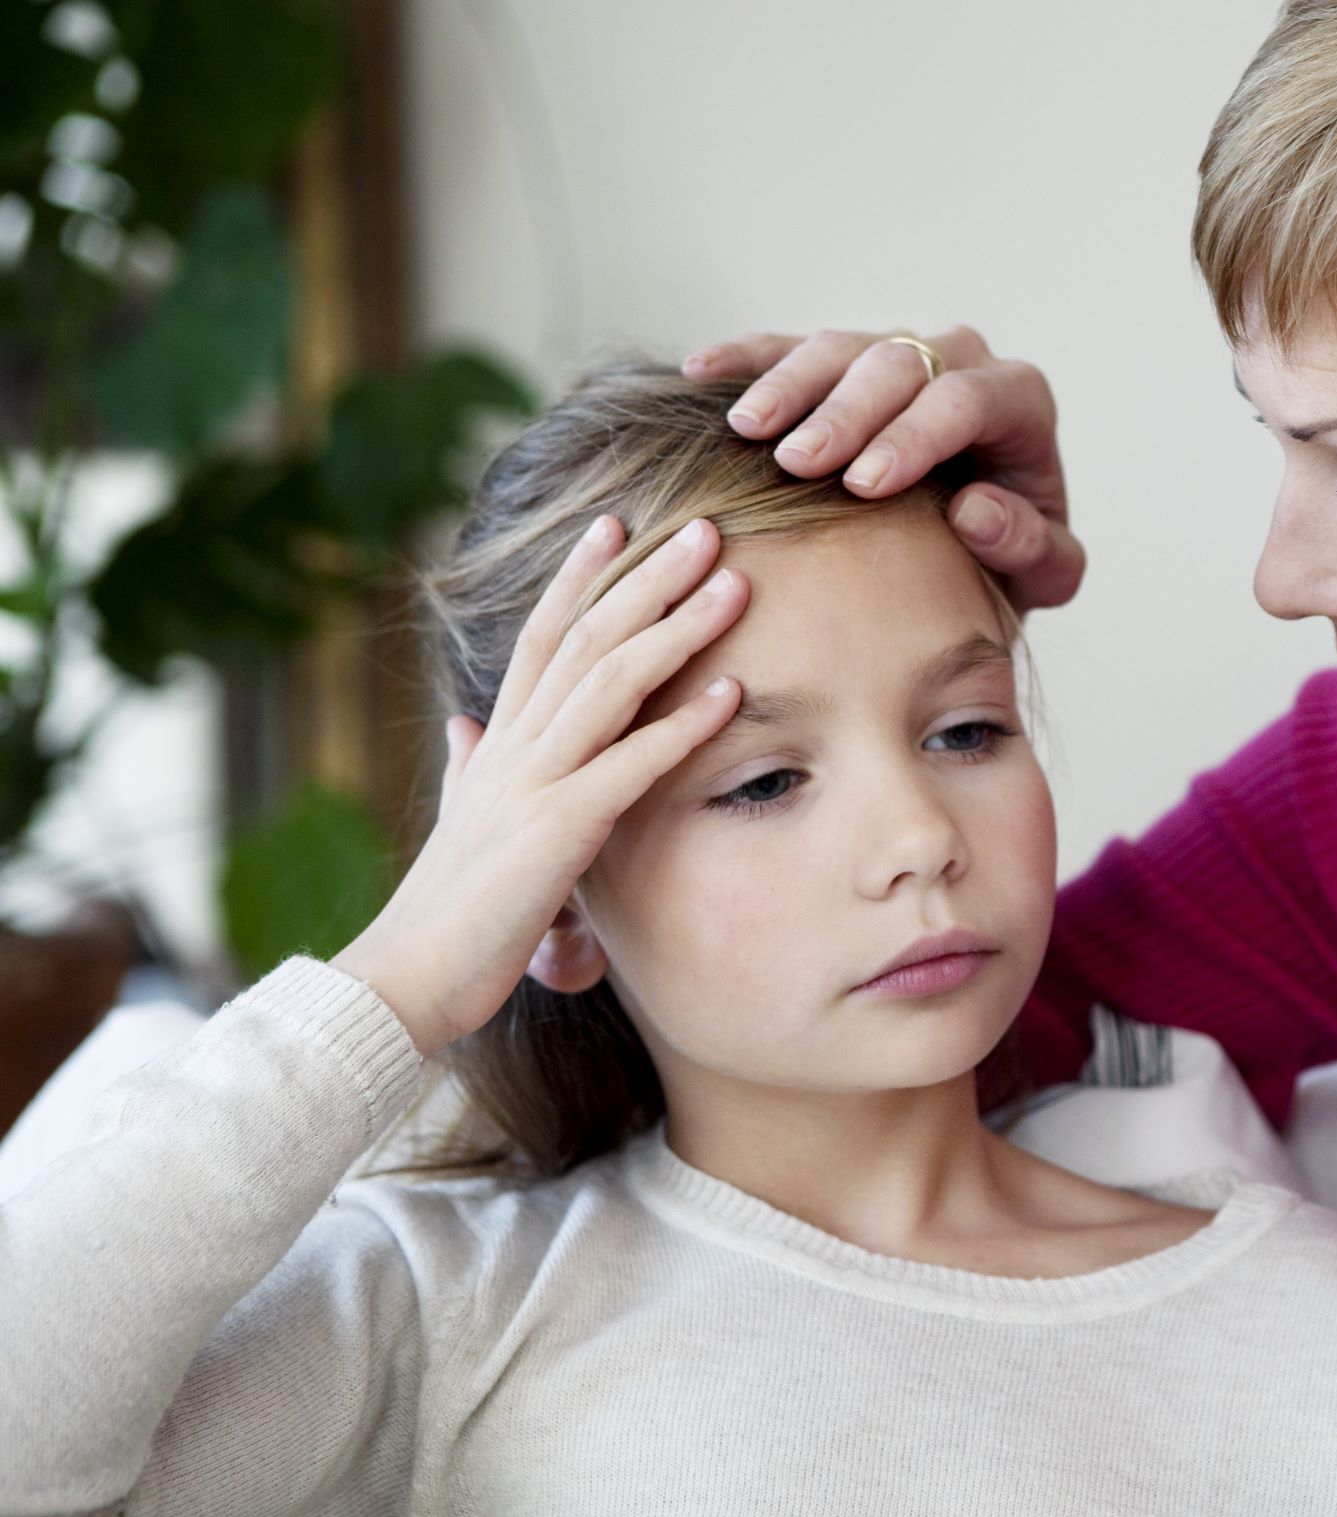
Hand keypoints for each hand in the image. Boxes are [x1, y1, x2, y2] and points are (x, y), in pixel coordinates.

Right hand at [332, 515, 745, 1055]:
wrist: (406, 976)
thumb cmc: (447, 910)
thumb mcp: (462, 822)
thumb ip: (469, 767)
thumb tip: (462, 722)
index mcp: (497, 743)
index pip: (542, 638)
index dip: (580, 577)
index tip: (618, 523)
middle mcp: (513, 746)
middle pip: (586, 637)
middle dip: (646, 578)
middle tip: (704, 528)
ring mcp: (534, 782)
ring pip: (610, 681)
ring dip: (676, 628)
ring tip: (733, 583)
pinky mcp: (558, 830)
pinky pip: (630, 764)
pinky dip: (683, 725)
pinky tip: (734, 692)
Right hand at [681, 327, 1083, 613]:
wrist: (982, 550)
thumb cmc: (1015, 562)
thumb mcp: (1046, 575)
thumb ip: (1032, 548)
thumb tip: (975, 508)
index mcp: (1019, 401)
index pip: (965, 400)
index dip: (914, 437)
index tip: (864, 485)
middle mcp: (959, 360)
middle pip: (897, 363)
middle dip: (845, 412)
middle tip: (798, 463)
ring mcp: (897, 352)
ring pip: (838, 346)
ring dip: (788, 384)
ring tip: (745, 428)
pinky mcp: (841, 362)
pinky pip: (788, 347)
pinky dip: (745, 358)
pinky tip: (700, 370)